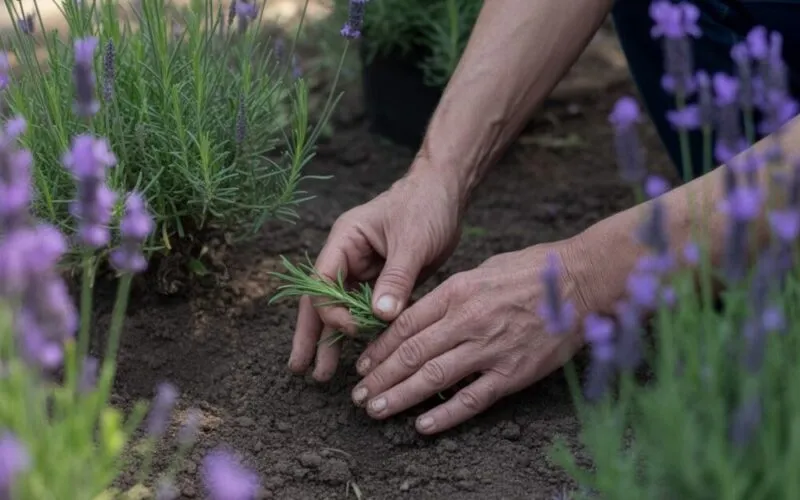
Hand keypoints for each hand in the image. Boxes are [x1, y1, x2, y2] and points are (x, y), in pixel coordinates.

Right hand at [288, 167, 463, 380]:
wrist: (445, 193)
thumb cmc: (426, 207)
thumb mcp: (412, 242)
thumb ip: (396, 279)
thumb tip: (379, 317)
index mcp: (346, 240)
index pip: (322, 281)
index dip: (332, 310)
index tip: (355, 330)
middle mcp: (347, 257)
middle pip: (319, 300)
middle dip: (310, 334)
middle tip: (299, 369)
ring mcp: (362, 270)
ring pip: (340, 310)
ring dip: (332, 339)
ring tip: (322, 375)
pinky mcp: (381, 281)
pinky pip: (364, 310)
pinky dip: (361, 332)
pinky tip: (357, 357)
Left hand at [349, 239, 596, 433]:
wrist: (581, 281)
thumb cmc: (532, 270)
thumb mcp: (482, 269)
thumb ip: (450, 293)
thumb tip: (422, 312)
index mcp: (457, 292)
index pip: (405, 324)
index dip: (379, 348)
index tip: (363, 365)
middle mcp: (467, 321)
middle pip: (412, 354)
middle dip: (380, 377)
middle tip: (359, 395)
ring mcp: (490, 348)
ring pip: (434, 377)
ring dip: (400, 396)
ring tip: (376, 410)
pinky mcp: (513, 372)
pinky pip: (472, 398)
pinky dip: (445, 414)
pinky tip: (422, 425)